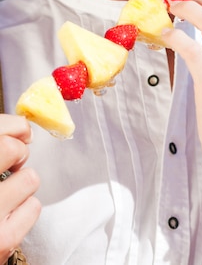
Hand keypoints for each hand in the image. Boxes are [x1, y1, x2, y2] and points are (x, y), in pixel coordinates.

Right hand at [0, 115, 40, 263]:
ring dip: (22, 183)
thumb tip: (20, 128)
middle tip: (12, 161)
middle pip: (11, 149)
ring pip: (29, 178)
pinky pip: (33, 206)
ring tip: (6, 194)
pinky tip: (9, 215)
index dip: (12, 126)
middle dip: (18, 152)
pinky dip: (26, 208)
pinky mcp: (3, 241)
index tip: (17, 131)